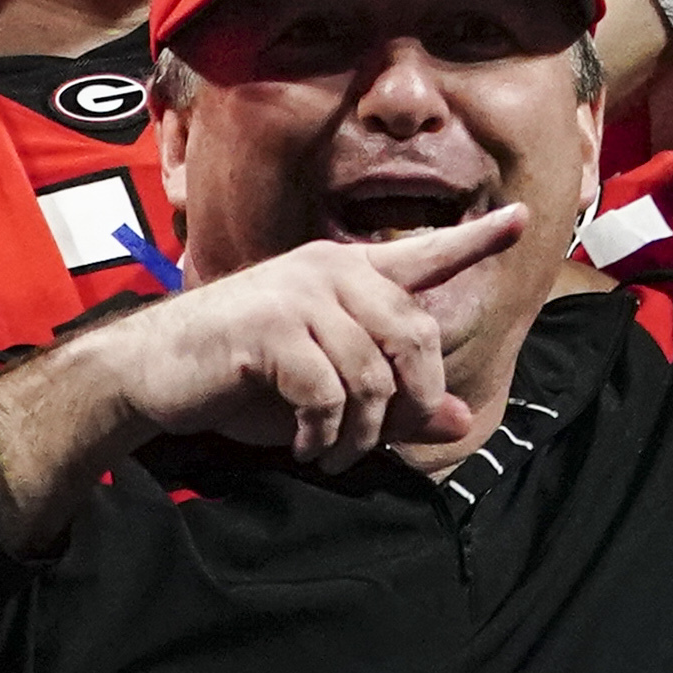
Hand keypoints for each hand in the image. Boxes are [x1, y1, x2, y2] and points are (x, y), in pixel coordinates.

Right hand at [76, 211, 520, 466]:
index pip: (424, 254)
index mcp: (347, 273)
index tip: (524, 218)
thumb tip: (457, 421)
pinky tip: (308, 447)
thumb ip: (392, 403)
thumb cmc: (239, 380)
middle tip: (380, 444)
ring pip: (375, 373)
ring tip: (336, 454)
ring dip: (362, 432)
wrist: (149, 374)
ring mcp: (299, 295)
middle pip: (415, 337)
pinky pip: (329, 392)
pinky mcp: (269, 329)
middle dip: (411, 401)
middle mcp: (330, 271)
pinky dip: (325, 433)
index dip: (475, 240)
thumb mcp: (326, 396)